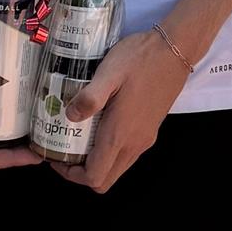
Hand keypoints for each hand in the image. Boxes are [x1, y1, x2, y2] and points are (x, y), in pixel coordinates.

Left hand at [61, 29, 188, 194]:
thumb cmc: (140, 59)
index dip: (71, 175)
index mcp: (120, 134)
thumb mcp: (110, 73)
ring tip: (78, 137)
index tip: (56, 157)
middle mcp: (134, 143)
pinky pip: (126, 155)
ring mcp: (145, 139)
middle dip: (82, 173)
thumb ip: (89, 97)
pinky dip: (109, 152)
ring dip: (96, 163)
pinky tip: (99, 126)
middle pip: (105, 180)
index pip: (94, 176)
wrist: (175, 50)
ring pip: (116, 169)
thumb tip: (70, 117)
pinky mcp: (150, 130)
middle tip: (65, 150)